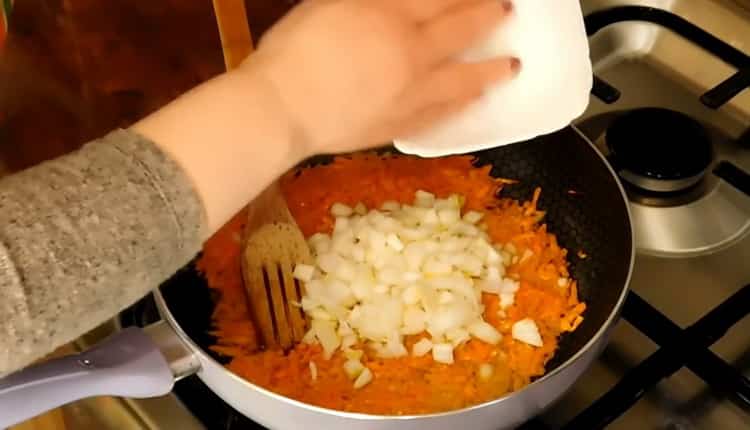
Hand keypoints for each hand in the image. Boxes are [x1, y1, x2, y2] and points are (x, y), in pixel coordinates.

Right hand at [242, 0, 517, 157]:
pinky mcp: (402, 124)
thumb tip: (389, 3)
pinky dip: (461, 106)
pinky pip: (441, 114)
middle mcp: (412, 51)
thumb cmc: (293, 50)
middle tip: (508, 10)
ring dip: (491, 71)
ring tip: (511, 66)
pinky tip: (473, 101)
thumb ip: (369, 1)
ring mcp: (411, 92)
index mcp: (390, 15)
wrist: (282, 111)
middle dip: (489, 15)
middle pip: (462, 29)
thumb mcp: (327, 4)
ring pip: (463, 79)